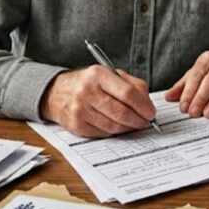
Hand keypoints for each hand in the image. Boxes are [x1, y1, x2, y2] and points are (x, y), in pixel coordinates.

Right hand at [39, 66, 155, 137]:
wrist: (57, 92)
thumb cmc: (90, 83)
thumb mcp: (109, 74)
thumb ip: (132, 85)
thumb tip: (147, 105)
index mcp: (98, 74)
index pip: (127, 93)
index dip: (143, 106)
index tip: (151, 112)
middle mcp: (87, 91)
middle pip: (121, 112)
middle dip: (139, 120)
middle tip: (145, 121)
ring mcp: (80, 110)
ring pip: (114, 126)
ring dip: (128, 127)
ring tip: (132, 123)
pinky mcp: (76, 126)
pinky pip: (104, 133)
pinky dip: (114, 131)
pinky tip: (116, 124)